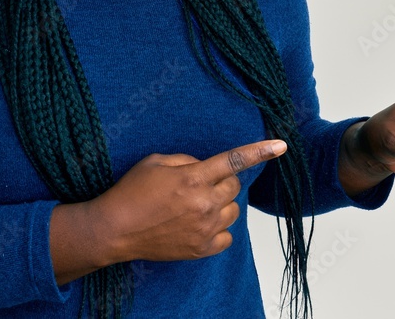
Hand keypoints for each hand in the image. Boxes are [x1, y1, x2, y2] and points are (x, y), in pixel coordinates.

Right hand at [87, 140, 286, 264]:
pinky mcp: (200, 249)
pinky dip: (218, 229)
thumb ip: (186, 160)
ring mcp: (204, 229)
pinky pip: (227, 236)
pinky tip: (199, 224)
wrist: (114, 229)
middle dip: (223, 181)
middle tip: (200, 184)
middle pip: (235, 187)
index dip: (259, 151)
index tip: (281, 146)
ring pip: (233, 211)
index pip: (234, 161)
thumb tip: (204, 166)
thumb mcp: (155, 162)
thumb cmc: (131, 192)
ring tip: (196, 205)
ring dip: (221, 204)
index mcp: (193, 178)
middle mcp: (203, 203)